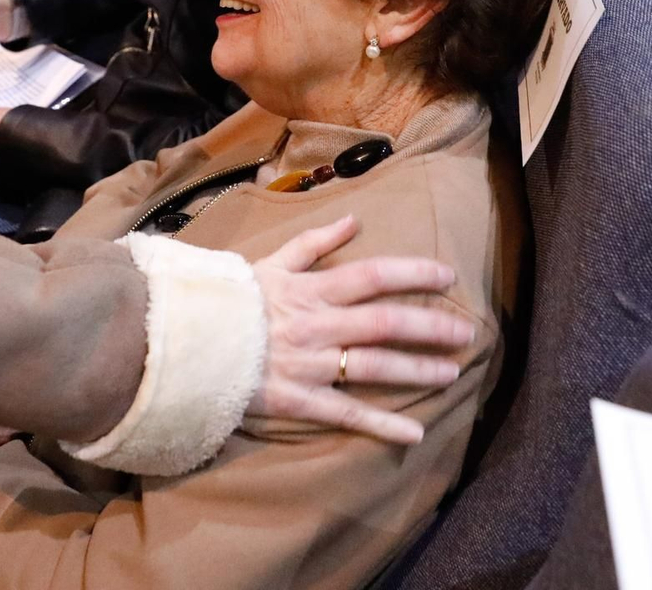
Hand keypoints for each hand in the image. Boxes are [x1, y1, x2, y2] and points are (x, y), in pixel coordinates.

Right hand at [246, 215, 474, 446]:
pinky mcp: (300, 401)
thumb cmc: (228, 301)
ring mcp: (311, 365)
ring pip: (375, 367)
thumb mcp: (269, 262)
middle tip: (466, 332)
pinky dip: (383, 424)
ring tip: (452, 372)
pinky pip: (348, 414)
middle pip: (386, 322)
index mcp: (311, 289)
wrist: (185, 342)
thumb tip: (353, 220)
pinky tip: (415, 432)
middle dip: (431, 326)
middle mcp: (318, 325)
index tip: (448, 275)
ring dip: (418, 370)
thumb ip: (312, 243)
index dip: (414, 273)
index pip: (373, 275)